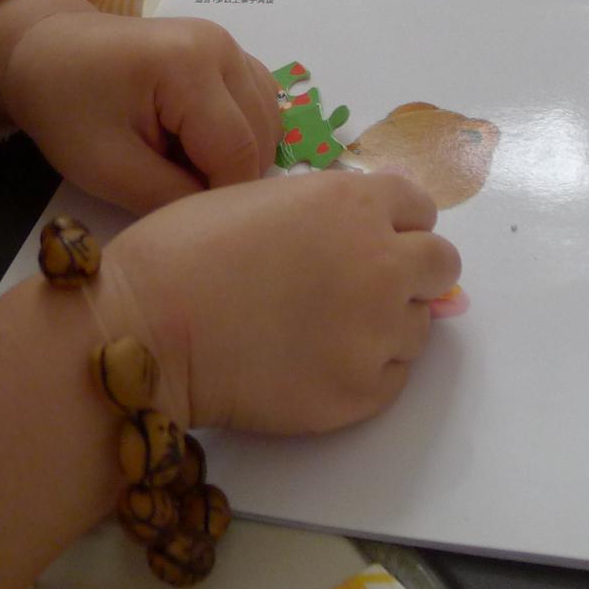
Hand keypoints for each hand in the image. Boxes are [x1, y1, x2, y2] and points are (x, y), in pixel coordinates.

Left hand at [0, 10, 282, 214]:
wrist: (46, 53)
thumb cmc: (67, 108)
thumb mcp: (107, 167)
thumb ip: (172, 198)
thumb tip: (221, 219)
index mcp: (191, 66)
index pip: (239, 152)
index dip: (222, 199)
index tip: (189, 223)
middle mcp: (223, 46)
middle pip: (261, 137)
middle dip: (226, 176)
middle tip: (173, 188)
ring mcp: (229, 45)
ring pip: (267, 122)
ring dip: (234, 156)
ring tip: (179, 163)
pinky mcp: (228, 53)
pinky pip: (257, 105)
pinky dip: (237, 134)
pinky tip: (194, 143)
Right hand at [102, 170, 460, 433]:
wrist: (146, 332)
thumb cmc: (184, 252)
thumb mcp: (263, 196)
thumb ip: (328, 211)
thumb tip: (366, 234)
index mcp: (353, 202)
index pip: (420, 208)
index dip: (395, 223)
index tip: (373, 239)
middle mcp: (382, 261)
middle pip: (442, 265)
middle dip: (411, 271)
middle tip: (363, 287)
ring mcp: (377, 331)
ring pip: (418, 325)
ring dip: (386, 323)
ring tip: (321, 330)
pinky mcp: (363, 392)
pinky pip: (392, 377)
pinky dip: (363, 371)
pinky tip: (311, 362)